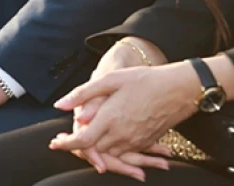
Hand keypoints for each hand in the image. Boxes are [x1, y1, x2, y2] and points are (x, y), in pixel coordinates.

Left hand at [50, 63, 202, 159]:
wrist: (179, 90)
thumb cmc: (144, 80)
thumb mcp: (110, 79)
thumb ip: (82, 94)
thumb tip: (59, 105)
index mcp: (110, 119)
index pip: (83, 140)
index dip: (66, 144)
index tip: (54, 143)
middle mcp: (122, 135)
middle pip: (94, 150)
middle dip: (77, 148)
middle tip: (63, 141)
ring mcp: (136, 141)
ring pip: (109, 154)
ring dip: (93, 151)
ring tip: (79, 141)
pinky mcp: (145, 142)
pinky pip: (124, 153)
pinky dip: (111, 152)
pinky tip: (103, 141)